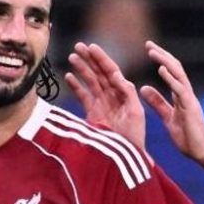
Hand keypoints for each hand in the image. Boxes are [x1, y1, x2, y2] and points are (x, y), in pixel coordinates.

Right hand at [66, 42, 149, 159]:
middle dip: (90, 59)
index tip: (92, 47)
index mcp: (124, 94)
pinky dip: (76, 86)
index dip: (102, 59)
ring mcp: (102, 104)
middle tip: (79, 45)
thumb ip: (127, 94)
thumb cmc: (134, 138)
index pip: (112, 71)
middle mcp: (113, 96)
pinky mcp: (93, 114)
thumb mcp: (136, 114)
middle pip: (100, 73)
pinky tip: (68, 76)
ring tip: (72, 56)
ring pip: (91, 82)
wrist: (126, 158)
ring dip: (82, 69)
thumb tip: (117, 75)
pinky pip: (83, 97)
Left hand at [139, 41, 203, 171]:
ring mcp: (190, 99)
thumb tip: (144, 88)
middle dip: (162, 55)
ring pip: (178, 74)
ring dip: (165, 61)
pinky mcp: (191, 107)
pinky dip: (171, 78)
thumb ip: (157, 102)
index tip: (149, 49)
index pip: (171, 72)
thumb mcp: (167, 117)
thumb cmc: (188, 138)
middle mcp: (186, 94)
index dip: (161, 60)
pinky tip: (161, 69)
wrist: (202, 152)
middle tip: (148, 44)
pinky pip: (181, 89)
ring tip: (152, 51)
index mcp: (181, 96)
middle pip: (175, 68)